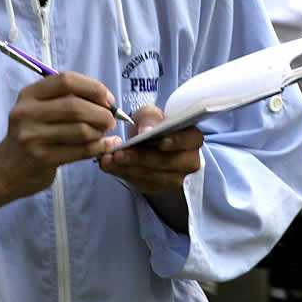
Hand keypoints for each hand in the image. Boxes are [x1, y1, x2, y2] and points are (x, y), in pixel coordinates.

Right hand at [0, 72, 117, 218]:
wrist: (5, 169)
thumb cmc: (31, 134)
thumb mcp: (38, 109)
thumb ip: (65, 99)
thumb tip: (106, 100)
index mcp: (29, 94)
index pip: (66, 80)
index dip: (93, 87)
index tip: (108, 99)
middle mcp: (27, 112)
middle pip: (76, 106)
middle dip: (102, 112)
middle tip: (111, 120)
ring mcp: (32, 136)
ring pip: (81, 129)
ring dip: (100, 131)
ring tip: (104, 134)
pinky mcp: (41, 158)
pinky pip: (81, 150)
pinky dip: (100, 147)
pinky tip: (106, 145)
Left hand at [98, 105, 203, 231]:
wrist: (146, 142)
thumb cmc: (152, 125)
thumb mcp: (150, 114)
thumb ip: (150, 117)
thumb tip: (147, 131)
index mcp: (193, 138)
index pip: (190, 140)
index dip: (176, 142)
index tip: (160, 142)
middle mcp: (189, 161)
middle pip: (167, 162)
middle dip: (142, 157)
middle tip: (119, 152)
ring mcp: (174, 178)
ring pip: (152, 176)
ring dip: (128, 168)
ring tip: (109, 159)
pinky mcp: (157, 187)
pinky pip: (139, 183)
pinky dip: (122, 174)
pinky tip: (109, 165)